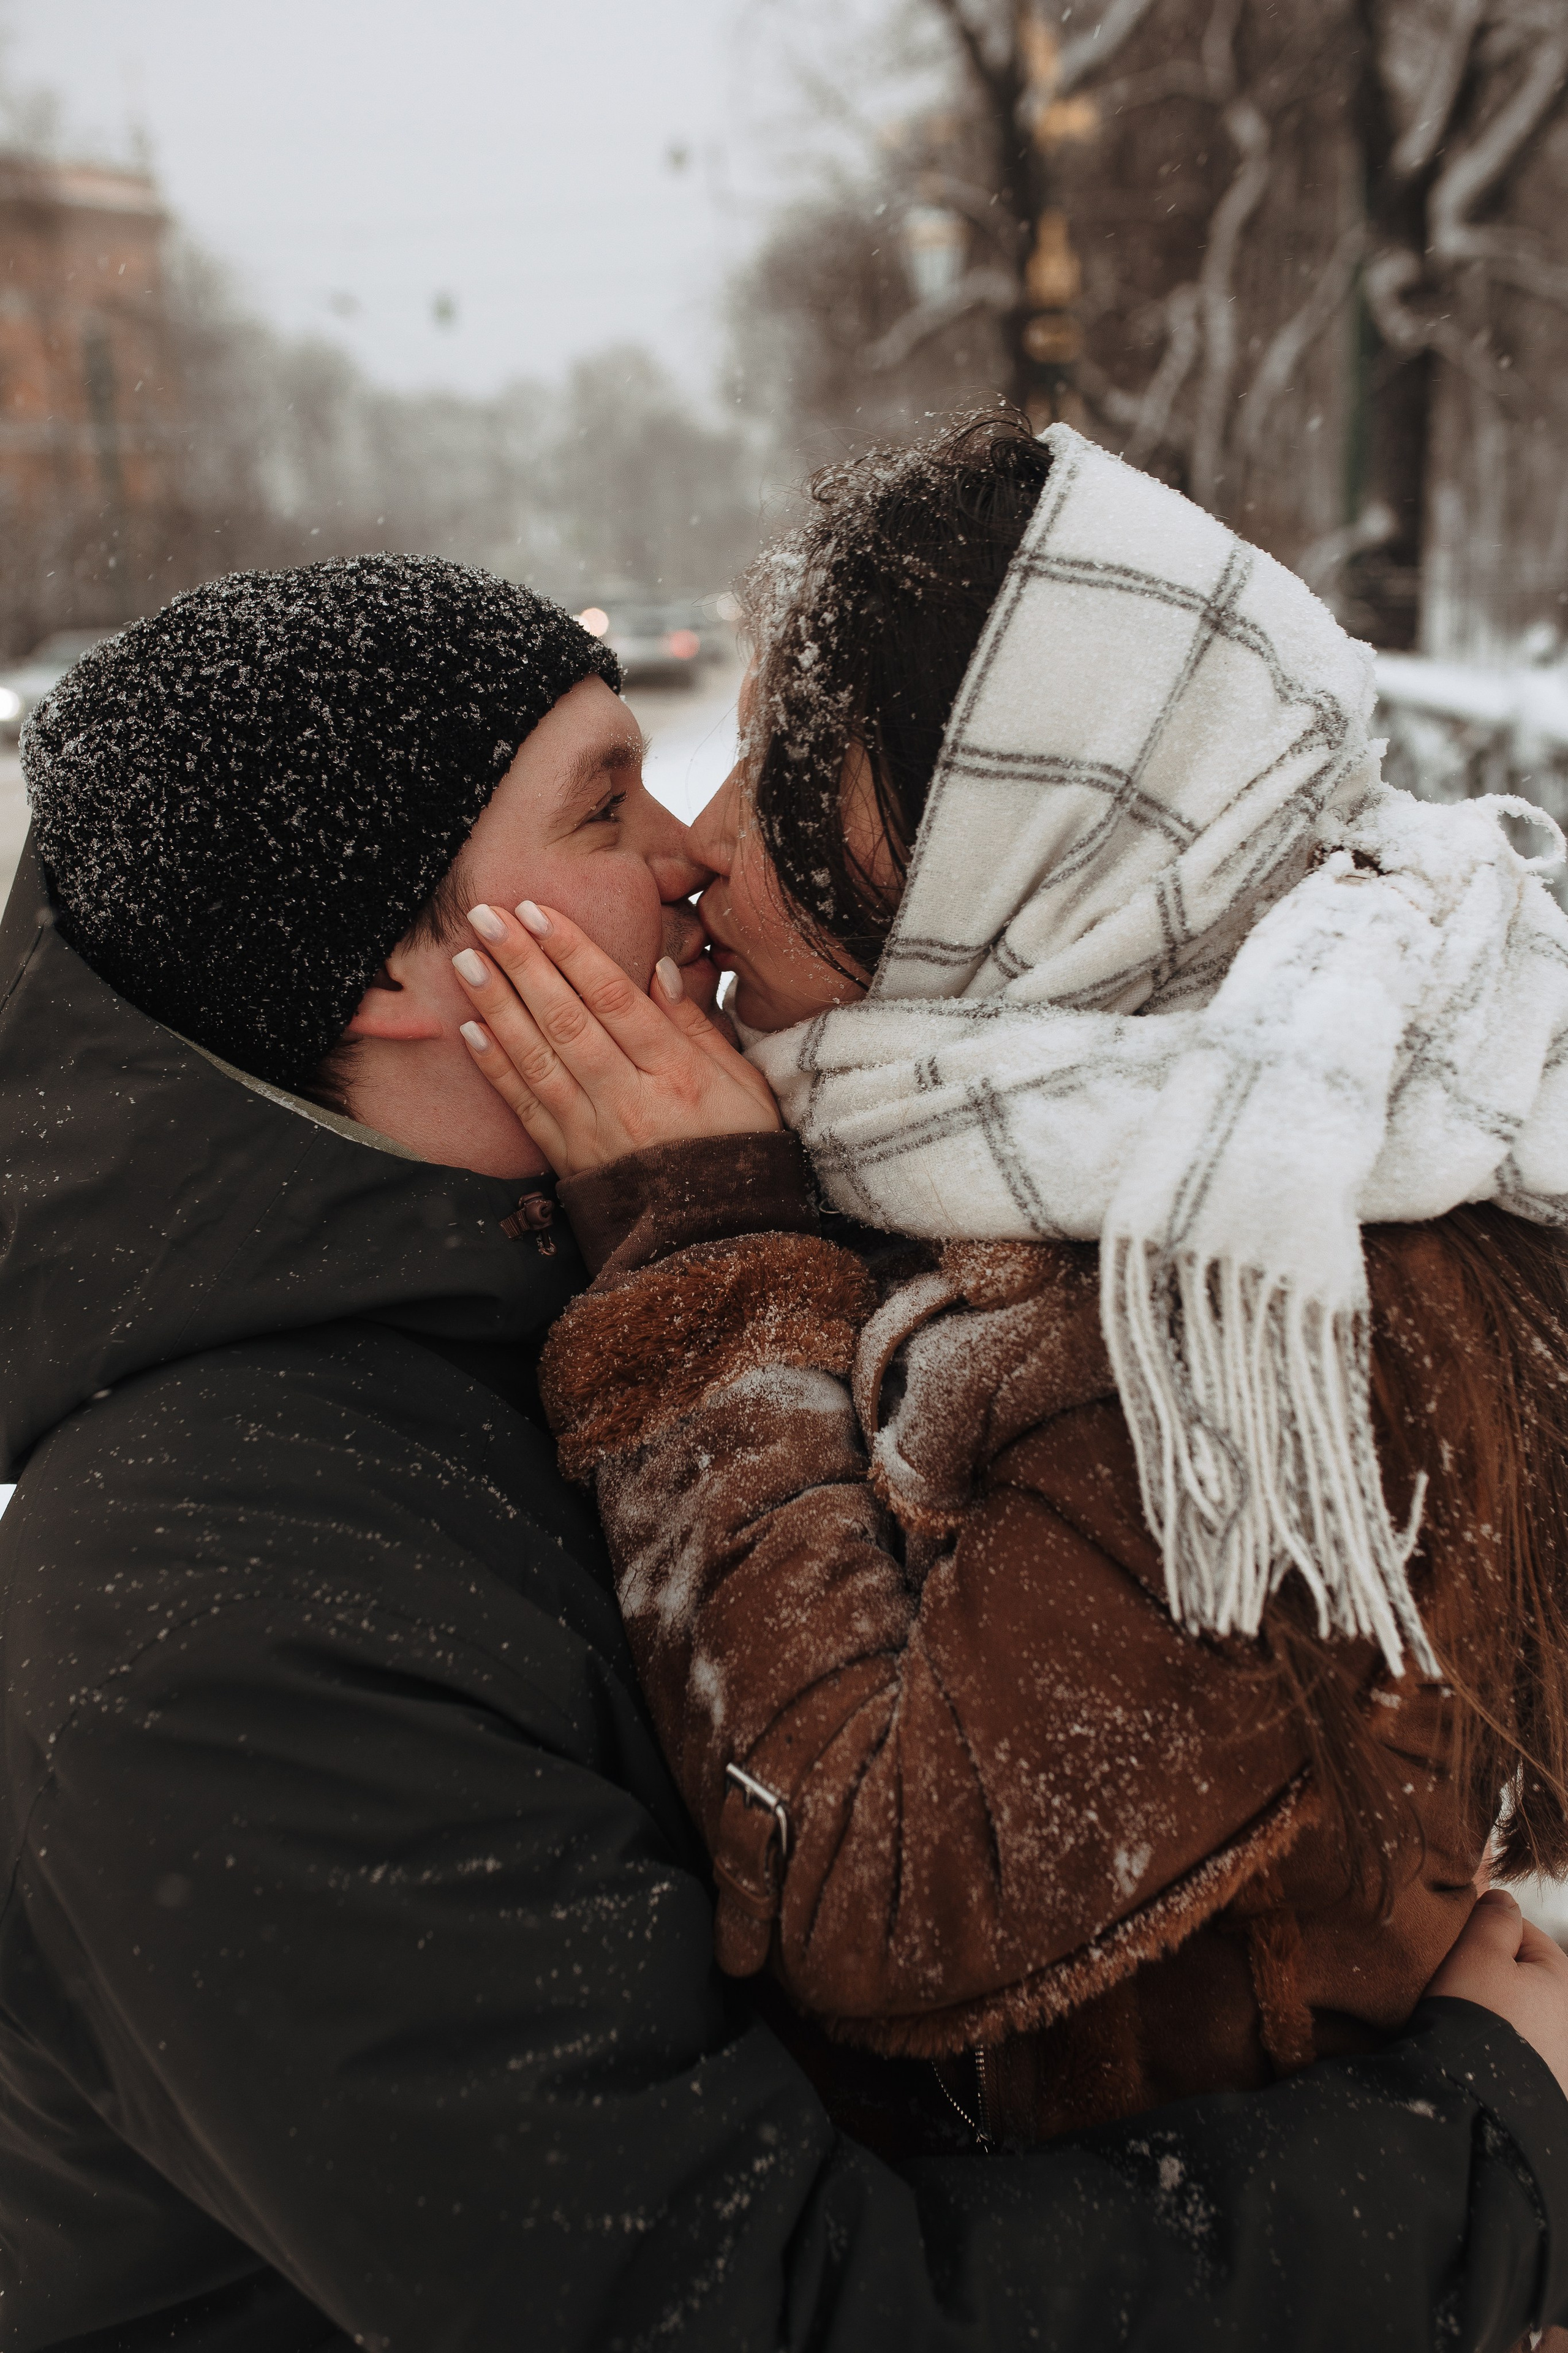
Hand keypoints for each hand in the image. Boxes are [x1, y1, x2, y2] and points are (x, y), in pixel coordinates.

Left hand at [451, 899, 781, 1177]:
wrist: (717, 1239)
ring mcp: (593, 1132)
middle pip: (567, 1020)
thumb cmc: (737, 1150)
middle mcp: (629, 1100)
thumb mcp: (741, 1084)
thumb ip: (695, 1026)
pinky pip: (526, 1108)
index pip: (615, 1000)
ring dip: (498, 1006)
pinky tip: (471, 1031)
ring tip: (467, 962)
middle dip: (523, 964)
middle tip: (486, 917)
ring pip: (538, 1058)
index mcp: (677, 1074)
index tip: (538, 912)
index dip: (573, 952)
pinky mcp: (570, 1160)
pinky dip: (496, 1069)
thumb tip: (657, 969)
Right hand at [1427, 1886, 1567, 2099]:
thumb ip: (1494, 1917)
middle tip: (1457, 1981)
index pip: (1520, 1930)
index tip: (1456, 1947)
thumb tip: (1504, 1899)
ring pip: (1517, 2007)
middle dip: (1490, 1971)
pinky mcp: (1546, 2081)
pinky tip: (1478, 2045)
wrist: (1475, 2098)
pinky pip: (1517, 2043)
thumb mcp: (1477, 1952)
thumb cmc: (1476, 2017)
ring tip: (1463, 2015)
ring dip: (1493, 2006)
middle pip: (1521, 1971)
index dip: (1482, 1932)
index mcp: (1563, 1978)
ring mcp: (1560, 2052)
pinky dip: (1500, 2040)